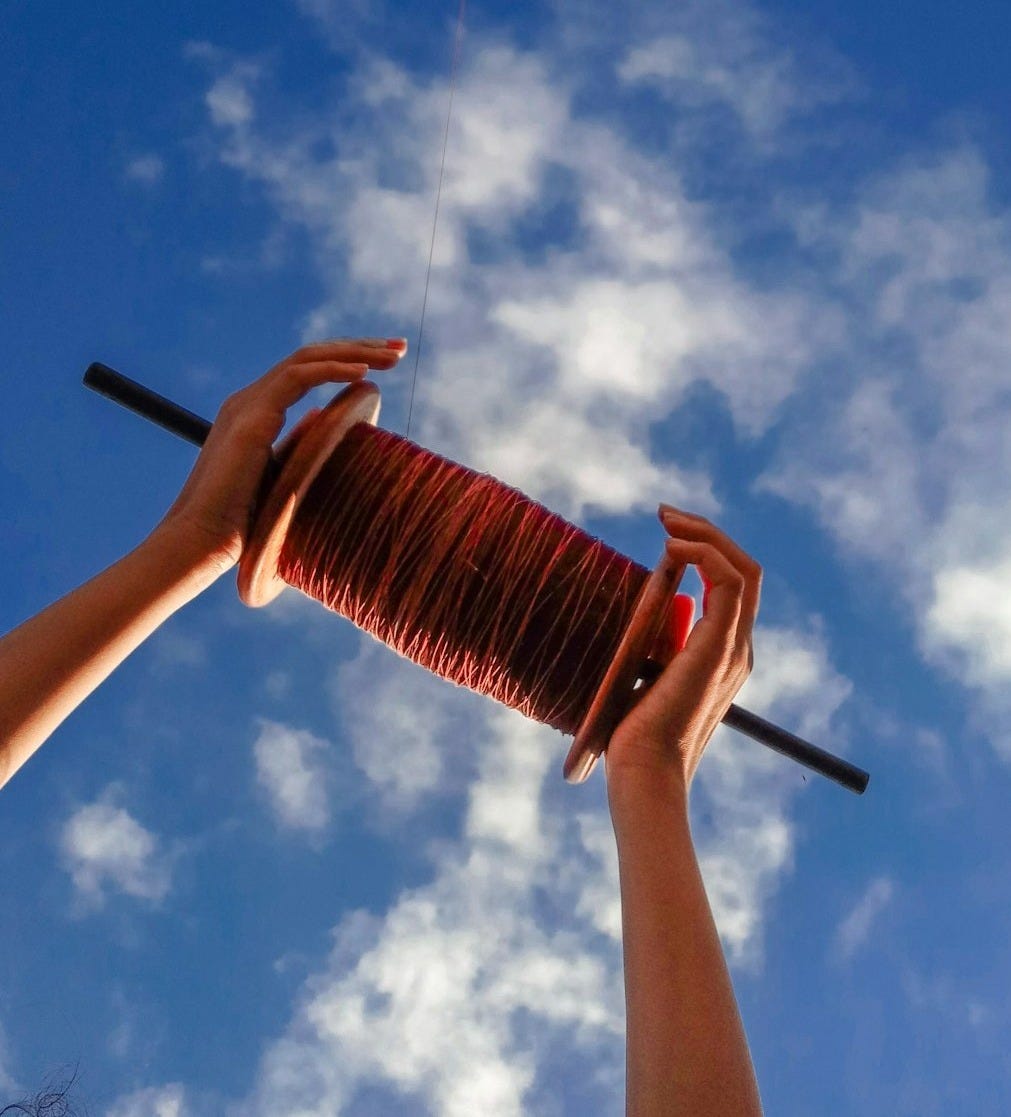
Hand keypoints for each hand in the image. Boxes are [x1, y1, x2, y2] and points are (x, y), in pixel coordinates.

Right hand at [155, 338, 406, 573]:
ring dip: (355, 352)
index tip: (386, 366)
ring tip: (394, 354)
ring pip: (308, 358)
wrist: (201, 543)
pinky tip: (364, 373)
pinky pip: (298, 377)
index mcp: (257, 414)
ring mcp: (248, 405)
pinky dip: (333, 369)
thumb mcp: (282, 482)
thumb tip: (332, 444)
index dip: (347, 361)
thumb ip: (302, 455)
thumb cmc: (243, 528)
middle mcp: (250, 401)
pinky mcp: (251, 417)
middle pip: (311, 357)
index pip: (308, 371)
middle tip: (399, 348)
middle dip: (359, 347)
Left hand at [606, 505, 761, 805]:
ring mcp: (733, 649)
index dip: (704, 551)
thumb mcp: (640, 676)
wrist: (643, 772)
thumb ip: (647, 644)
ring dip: (705, 535)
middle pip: (744, 570)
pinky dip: (704, 553)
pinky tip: (671, 549)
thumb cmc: (631, 735)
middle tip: (665, 515)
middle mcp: (737, 651)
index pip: (731, 588)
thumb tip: (631, 607)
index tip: (665, 534)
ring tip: (667, 521)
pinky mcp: (719, 647)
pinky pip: (729, 581)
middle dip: (707, 533)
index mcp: (721, 658)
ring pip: (743, 568)